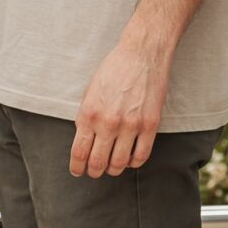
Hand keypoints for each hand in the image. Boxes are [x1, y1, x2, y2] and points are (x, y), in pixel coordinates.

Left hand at [70, 38, 170, 176]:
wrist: (141, 55)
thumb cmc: (112, 71)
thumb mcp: (89, 92)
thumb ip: (85, 117)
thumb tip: (83, 140)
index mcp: (88, 114)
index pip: (79, 153)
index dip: (77, 167)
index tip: (77, 171)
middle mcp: (108, 123)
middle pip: (97, 162)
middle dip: (93, 171)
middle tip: (93, 172)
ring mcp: (130, 126)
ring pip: (119, 163)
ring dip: (113, 169)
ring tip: (111, 167)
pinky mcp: (150, 125)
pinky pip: (141, 156)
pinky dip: (133, 163)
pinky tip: (129, 160)